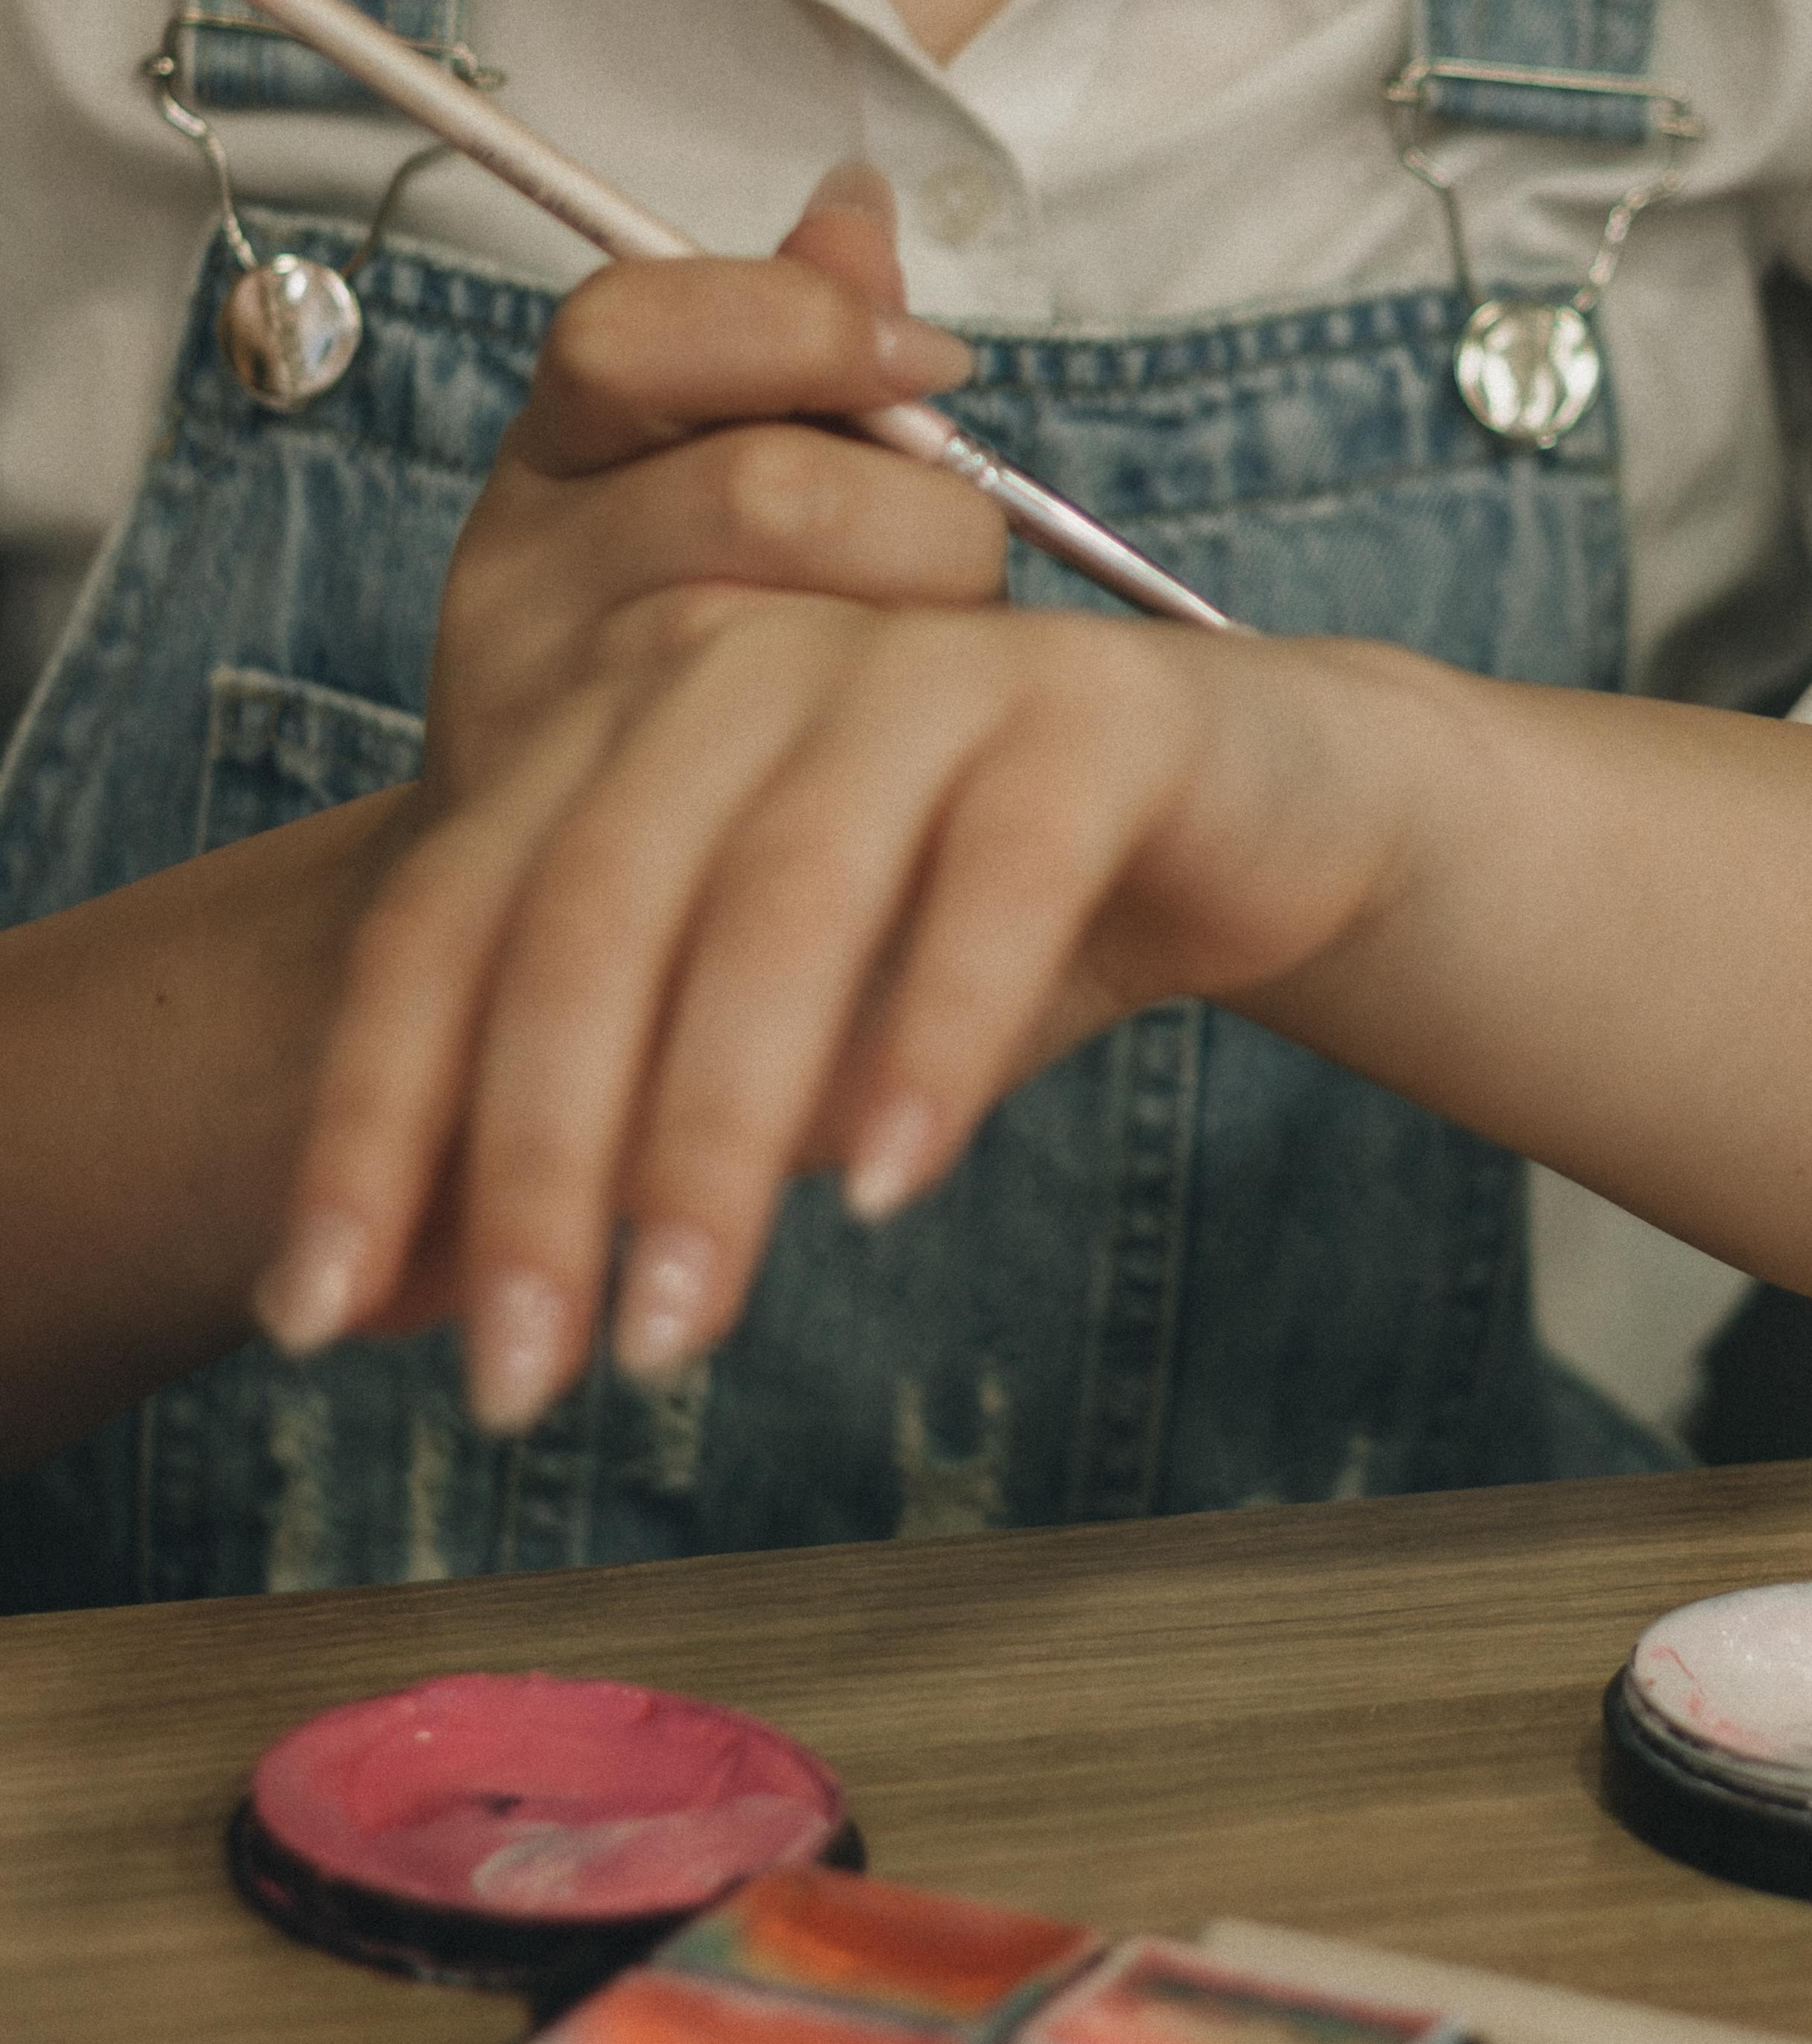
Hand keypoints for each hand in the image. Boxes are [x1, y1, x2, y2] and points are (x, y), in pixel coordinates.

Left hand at [260, 564, 1442, 1440]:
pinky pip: (995, 877)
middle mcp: (747, 664)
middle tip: (523, 1379)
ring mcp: (922, 669)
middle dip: (535, 1166)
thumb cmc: (985, 924)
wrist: (1265, 806)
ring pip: (778, 897)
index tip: (315, 1322)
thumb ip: (609, 1122)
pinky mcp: (1095, 712)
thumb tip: (408, 1307)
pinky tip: (889, 1189)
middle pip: (590, 914)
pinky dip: (932, 1037)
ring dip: (714, 1133)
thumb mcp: (770, 1032)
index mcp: (624, 719)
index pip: (448, 918)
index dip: (371, 1122)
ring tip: (676, 1331)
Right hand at [421, 161, 992, 811]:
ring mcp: (562, 719)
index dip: (805, 324)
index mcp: (555, 453)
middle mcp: (527, 576)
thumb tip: (856, 201)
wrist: (560, 902)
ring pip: (809, 639)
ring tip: (949, 673)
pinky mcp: (630, 853)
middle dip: (927, 518)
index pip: (625, 330)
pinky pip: (824, 778)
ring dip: (933, 643)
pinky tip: (945, 757)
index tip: (937, 365)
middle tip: (968, 570)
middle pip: (769, 491)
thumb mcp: (707, 470)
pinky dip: (920, 749)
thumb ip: (790, 341)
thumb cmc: (684, 641)